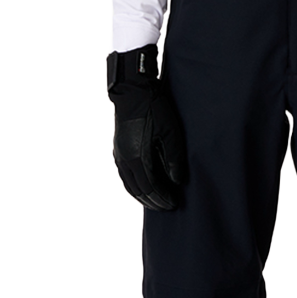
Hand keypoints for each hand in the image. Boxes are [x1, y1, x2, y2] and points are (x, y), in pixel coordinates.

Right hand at [107, 46, 187, 210]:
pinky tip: (143, 185)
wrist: (133, 90)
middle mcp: (125, 159)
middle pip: (138, 190)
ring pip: (129, 184)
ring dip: (142, 196)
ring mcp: (119, 154)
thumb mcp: (171, 133)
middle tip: (167, 207)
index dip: (162, 199)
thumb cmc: (154, 108)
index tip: (174, 204)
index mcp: (137, 158)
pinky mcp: (118, 148)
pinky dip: (134, 185)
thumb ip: (174, 159)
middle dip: (153, 201)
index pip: (150, 188)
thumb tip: (177, 181)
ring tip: (156, 201)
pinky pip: (125, 175)